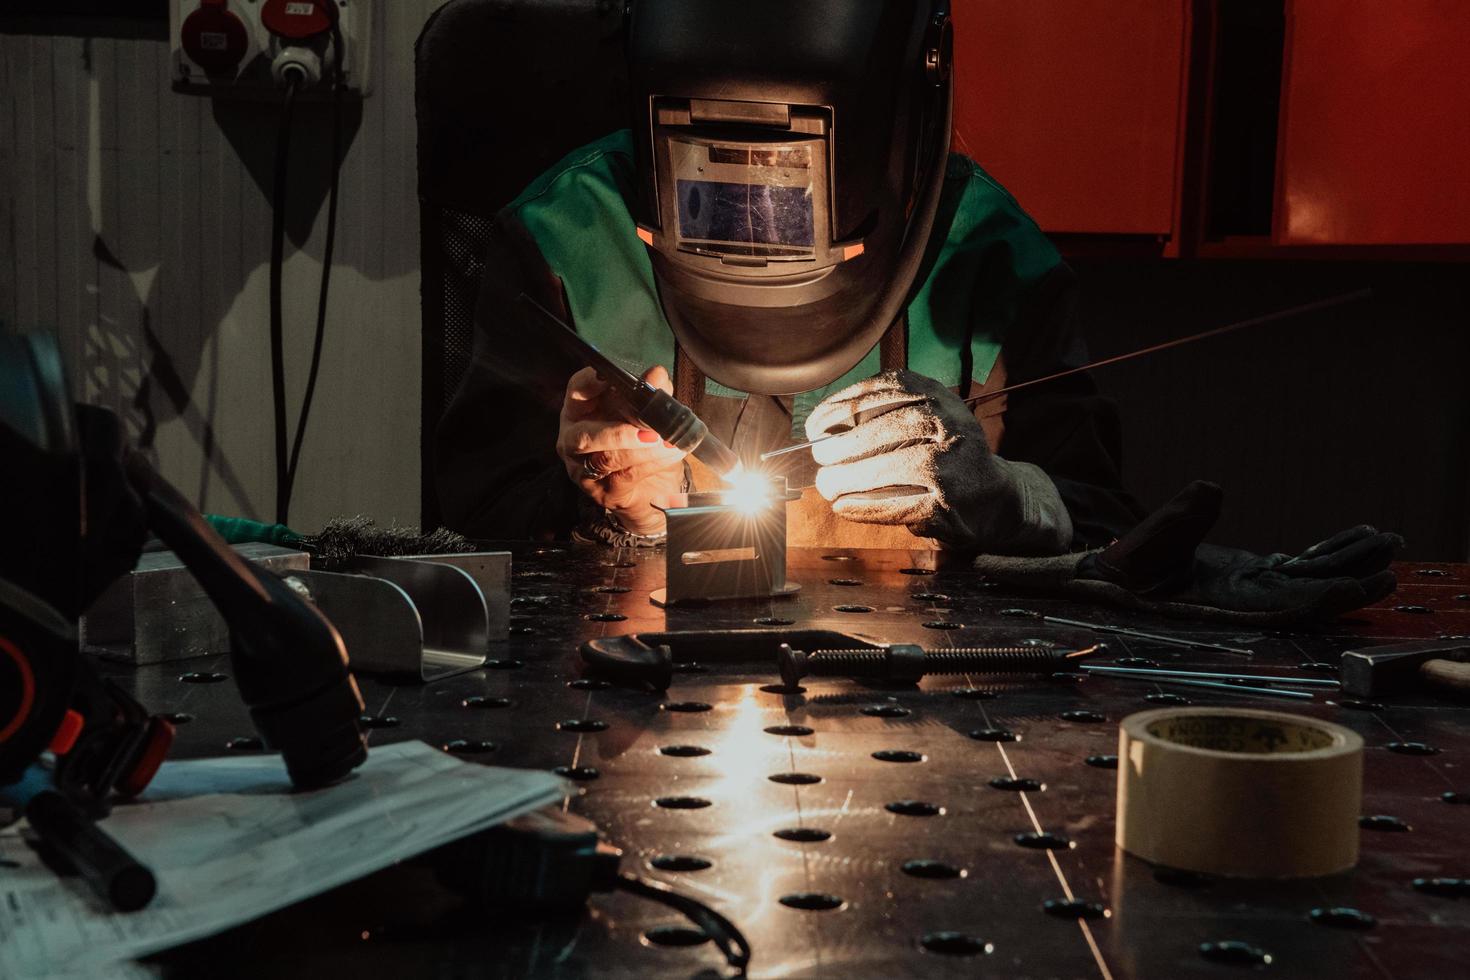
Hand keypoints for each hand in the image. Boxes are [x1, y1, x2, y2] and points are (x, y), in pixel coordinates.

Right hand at [557, 365, 686, 534]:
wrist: (653, 488)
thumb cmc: (642, 443)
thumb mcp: (647, 413)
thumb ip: (651, 393)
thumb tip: (657, 375)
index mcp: (581, 412)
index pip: (577, 392)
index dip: (591, 383)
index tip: (611, 379)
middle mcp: (574, 441)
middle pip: (584, 436)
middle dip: (618, 433)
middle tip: (650, 431)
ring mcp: (585, 470)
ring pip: (607, 459)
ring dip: (642, 450)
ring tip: (668, 442)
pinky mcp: (604, 493)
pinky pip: (626, 476)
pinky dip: (653, 463)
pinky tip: (672, 453)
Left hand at [805, 369, 1068, 551]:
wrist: (996, 497)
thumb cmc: (946, 453)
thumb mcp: (927, 415)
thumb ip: (883, 412)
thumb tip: (821, 428)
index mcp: (938, 395)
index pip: (882, 391)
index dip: (840, 407)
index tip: (815, 425)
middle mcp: (948, 425)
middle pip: (880, 432)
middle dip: (839, 447)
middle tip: (819, 460)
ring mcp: (949, 467)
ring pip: (885, 469)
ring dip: (845, 479)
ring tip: (826, 485)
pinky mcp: (945, 506)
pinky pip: (893, 505)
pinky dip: (862, 506)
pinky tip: (844, 506)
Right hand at [1072, 481, 1404, 621]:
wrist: (1113, 575)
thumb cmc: (1126, 565)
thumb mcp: (1146, 540)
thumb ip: (1179, 517)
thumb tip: (1211, 487)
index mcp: (1226, 599)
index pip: (1286, 603)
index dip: (1326, 596)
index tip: (1361, 584)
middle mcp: (1249, 597)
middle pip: (1313, 593)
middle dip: (1354, 579)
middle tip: (1392, 561)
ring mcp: (1254, 584)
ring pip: (1313, 576)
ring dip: (1351, 562)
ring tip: (1389, 543)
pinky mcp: (1253, 571)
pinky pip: (1301, 564)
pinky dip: (1330, 551)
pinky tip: (1358, 537)